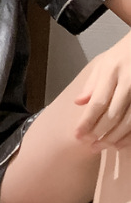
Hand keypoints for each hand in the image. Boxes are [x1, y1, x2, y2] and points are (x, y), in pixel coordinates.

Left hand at [74, 32, 130, 149]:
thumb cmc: (122, 55)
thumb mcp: (103, 63)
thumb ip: (92, 84)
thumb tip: (78, 103)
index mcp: (112, 71)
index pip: (97, 102)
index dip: (87, 121)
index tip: (77, 134)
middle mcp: (129, 81)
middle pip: (113, 114)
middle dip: (100, 132)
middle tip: (90, 145)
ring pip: (129, 121)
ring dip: (115, 137)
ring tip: (102, 146)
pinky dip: (130, 136)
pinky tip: (120, 143)